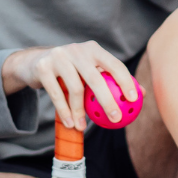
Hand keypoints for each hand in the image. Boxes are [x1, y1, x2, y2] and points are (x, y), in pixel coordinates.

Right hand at [2, 41, 137, 128]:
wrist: (34, 62)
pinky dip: (64, 111)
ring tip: (83, 128)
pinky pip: (57, 94)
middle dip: (108, 101)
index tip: (134, 100)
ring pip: (75, 88)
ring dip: (80, 112)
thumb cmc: (71, 70)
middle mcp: (77, 50)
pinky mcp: (43, 67)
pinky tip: (70, 124)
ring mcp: (59, 56)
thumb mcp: (91, 71)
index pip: (114, 64)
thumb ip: (112, 81)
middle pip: (96, 78)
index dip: (126, 81)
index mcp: (93, 49)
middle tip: (116, 120)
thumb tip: (143, 94)